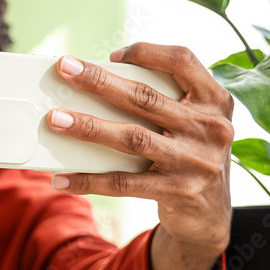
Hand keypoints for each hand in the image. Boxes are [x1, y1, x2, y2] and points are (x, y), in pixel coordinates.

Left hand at [46, 43, 233, 269]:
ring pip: (132, 138)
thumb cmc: (188, 155)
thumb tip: (97, 84)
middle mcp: (211, 128)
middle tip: (64, 68)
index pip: (182, 60)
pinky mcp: (180, 192)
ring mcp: (197, 161)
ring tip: (55, 119)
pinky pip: (124, 183)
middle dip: (99, 81)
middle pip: (146, 98)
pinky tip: (62, 178)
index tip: (113, 55)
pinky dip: (89, 180)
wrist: (210, 216)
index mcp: (214, 100)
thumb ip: (162, 102)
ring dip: (88, 127)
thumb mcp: (191, 124)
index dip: (147, 52)